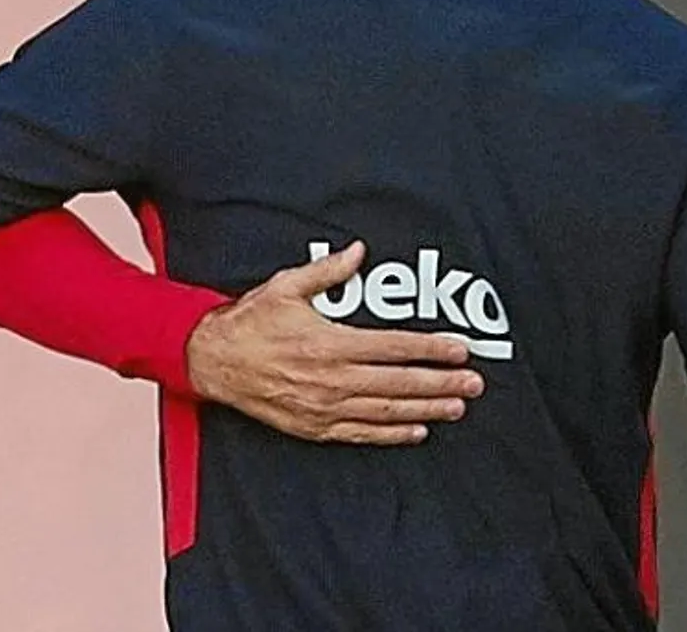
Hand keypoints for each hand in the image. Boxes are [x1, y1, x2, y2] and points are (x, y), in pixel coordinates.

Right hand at [185, 242, 484, 444]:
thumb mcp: (285, 287)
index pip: (394, 347)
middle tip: (474, 383)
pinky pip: (361, 433)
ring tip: (456, 407)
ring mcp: (324, 406)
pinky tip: (416, 430)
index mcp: (330, 342)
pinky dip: (391, 433)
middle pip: (399, 383)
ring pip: (386, 410)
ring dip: (425, 409)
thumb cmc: (249, 323)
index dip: (431, 348)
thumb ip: (327, 271)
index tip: (460, 348)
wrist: (212, 362)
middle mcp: (332, 378)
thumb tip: (358, 252)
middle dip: (441, 382)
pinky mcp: (314, 426)